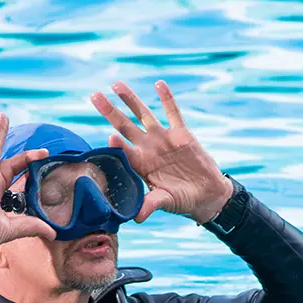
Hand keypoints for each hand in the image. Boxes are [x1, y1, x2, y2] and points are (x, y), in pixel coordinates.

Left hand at [90, 80, 233, 223]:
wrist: (207, 194)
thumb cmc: (184, 201)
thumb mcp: (167, 202)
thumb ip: (151, 204)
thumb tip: (136, 217)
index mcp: (141, 165)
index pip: (124, 151)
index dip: (116, 144)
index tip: (110, 138)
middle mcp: (148, 148)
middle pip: (125, 126)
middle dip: (110, 112)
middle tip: (95, 96)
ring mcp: (163, 139)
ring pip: (143, 115)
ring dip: (130, 100)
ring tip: (116, 85)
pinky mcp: (181, 133)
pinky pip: (172, 112)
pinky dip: (166, 99)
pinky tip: (159, 84)